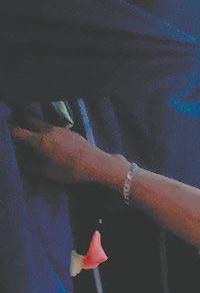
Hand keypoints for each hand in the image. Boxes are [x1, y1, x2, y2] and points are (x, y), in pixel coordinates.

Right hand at [10, 123, 127, 187]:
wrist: (98, 163)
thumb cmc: (71, 171)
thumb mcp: (47, 172)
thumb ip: (29, 164)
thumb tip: (18, 158)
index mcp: (40, 140)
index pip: (17, 131)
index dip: (8, 131)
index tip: (5, 134)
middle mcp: (48, 130)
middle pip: (29, 120)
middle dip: (20, 122)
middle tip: (15, 128)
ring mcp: (60, 128)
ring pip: (42, 123)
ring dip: (34, 125)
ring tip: (29, 132)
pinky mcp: (70, 130)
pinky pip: (52, 127)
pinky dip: (46, 130)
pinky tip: (48, 138)